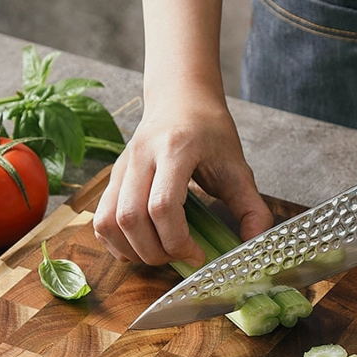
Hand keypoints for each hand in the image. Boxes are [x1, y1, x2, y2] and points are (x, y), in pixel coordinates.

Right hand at [93, 95, 272, 266]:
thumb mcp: (238, 167)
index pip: (162, 206)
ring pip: (108, 221)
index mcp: (174, 150)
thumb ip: (251, 207)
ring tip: (161, 253)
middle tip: (181, 257)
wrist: (181, 98)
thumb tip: (254, 243)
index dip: (178, 241)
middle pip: (131, 218)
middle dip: (155, 251)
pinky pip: (101, 219)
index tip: (198, 254)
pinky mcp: (112, 178)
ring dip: (133, 250)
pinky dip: (116, 242)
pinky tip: (140, 246)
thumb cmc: (210, 132)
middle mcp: (140, 157)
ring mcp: (121, 167)